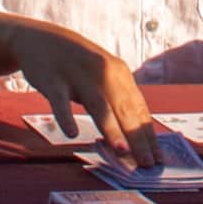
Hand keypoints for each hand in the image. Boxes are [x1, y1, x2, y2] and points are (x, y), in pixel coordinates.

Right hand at [10, 24, 156, 166]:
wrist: (44, 39)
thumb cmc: (79, 66)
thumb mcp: (104, 76)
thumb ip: (118, 100)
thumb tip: (135, 133)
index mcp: (121, 75)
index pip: (139, 110)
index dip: (148, 134)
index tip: (158, 157)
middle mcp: (105, 75)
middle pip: (124, 110)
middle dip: (137, 139)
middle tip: (147, 164)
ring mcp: (79, 77)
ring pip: (98, 106)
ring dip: (111, 129)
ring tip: (123, 151)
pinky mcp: (54, 81)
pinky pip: (60, 102)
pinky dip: (66, 117)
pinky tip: (72, 134)